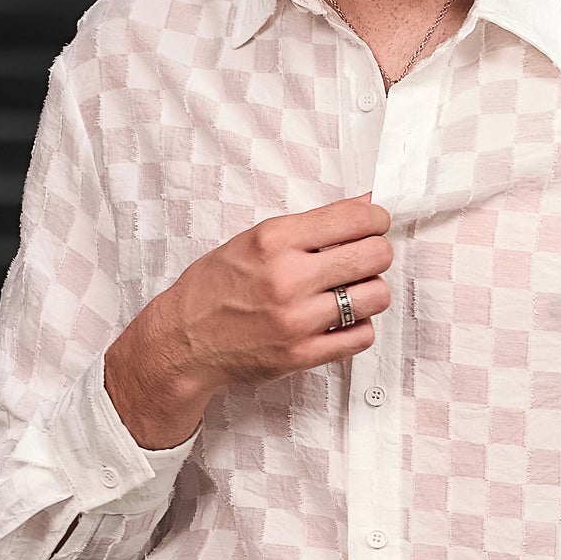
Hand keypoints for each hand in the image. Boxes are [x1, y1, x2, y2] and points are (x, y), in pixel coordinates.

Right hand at [104, 196, 392, 448]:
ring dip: (370, 292)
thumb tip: (365, 204)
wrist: (183, 341)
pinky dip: (357, 326)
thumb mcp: (253, 239)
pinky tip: (339, 320)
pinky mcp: (302, 355)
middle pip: (375, 255)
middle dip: (377, 253)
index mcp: (273, 239)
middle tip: (365, 258)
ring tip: (349, 291)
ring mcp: (297, 320)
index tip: (374, 224)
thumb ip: (309, 226)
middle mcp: (288, 278)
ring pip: (376, 297)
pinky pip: (361, 336)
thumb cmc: (216, 287)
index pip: (354, 218)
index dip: (375, 219)